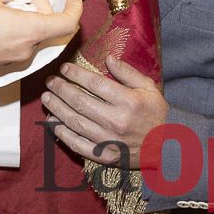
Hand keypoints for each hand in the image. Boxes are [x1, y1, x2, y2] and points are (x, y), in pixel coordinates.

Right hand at [0, 0, 81, 71]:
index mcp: (30, 30)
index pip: (68, 24)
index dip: (75, 9)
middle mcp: (26, 49)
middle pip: (48, 28)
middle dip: (42, 7)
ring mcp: (11, 58)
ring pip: (32, 35)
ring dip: (28, 18)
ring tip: (9, 0)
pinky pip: (17, 43)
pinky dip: (16, 28)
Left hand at [42, 55, 166, 167]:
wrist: (166, 147)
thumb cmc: (156, 114)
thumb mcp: (148, 88)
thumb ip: (127, 72)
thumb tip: (108, 58)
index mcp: (128, 101)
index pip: (95, 84)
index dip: (76, 74)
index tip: (64, 68)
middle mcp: (116, 120)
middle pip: (80, 102)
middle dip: (61, 89)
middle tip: (50, 81)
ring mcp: (109, 140)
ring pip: (75, 122)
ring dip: (57, 108)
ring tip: (47, 98)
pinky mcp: (104, 156)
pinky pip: (77, 144)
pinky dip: (62, 134)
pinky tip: (52, 123)